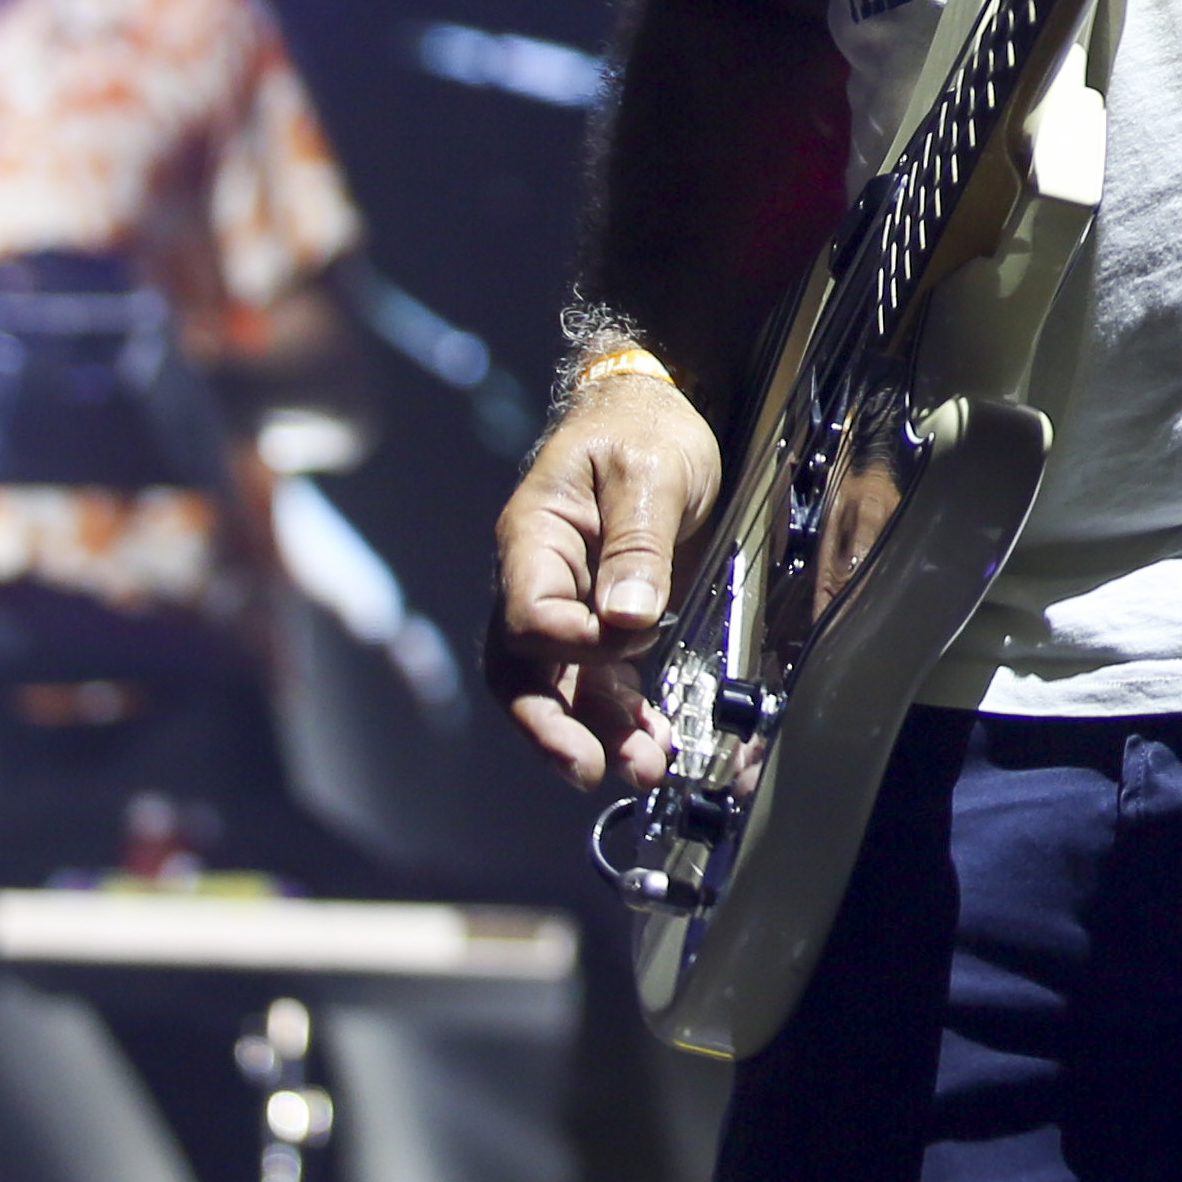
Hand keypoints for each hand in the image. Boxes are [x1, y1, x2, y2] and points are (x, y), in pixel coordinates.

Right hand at [486, 374, 721, 790]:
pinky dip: (623, 713)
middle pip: (522, 668)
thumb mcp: (649, 471)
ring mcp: (569, 605)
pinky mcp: (602, 621)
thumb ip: (637, 543)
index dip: (571, 640)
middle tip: (588, 767)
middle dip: (552, 725)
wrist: (659, 414)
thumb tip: (626, 620)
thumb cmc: (645, 429)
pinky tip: (653, 740)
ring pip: (562, 685)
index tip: (631, 637)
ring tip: (642, 767)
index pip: (529, 612)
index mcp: (535, 536)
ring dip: (597, 731)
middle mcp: (539, 579)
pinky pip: (599, 678)